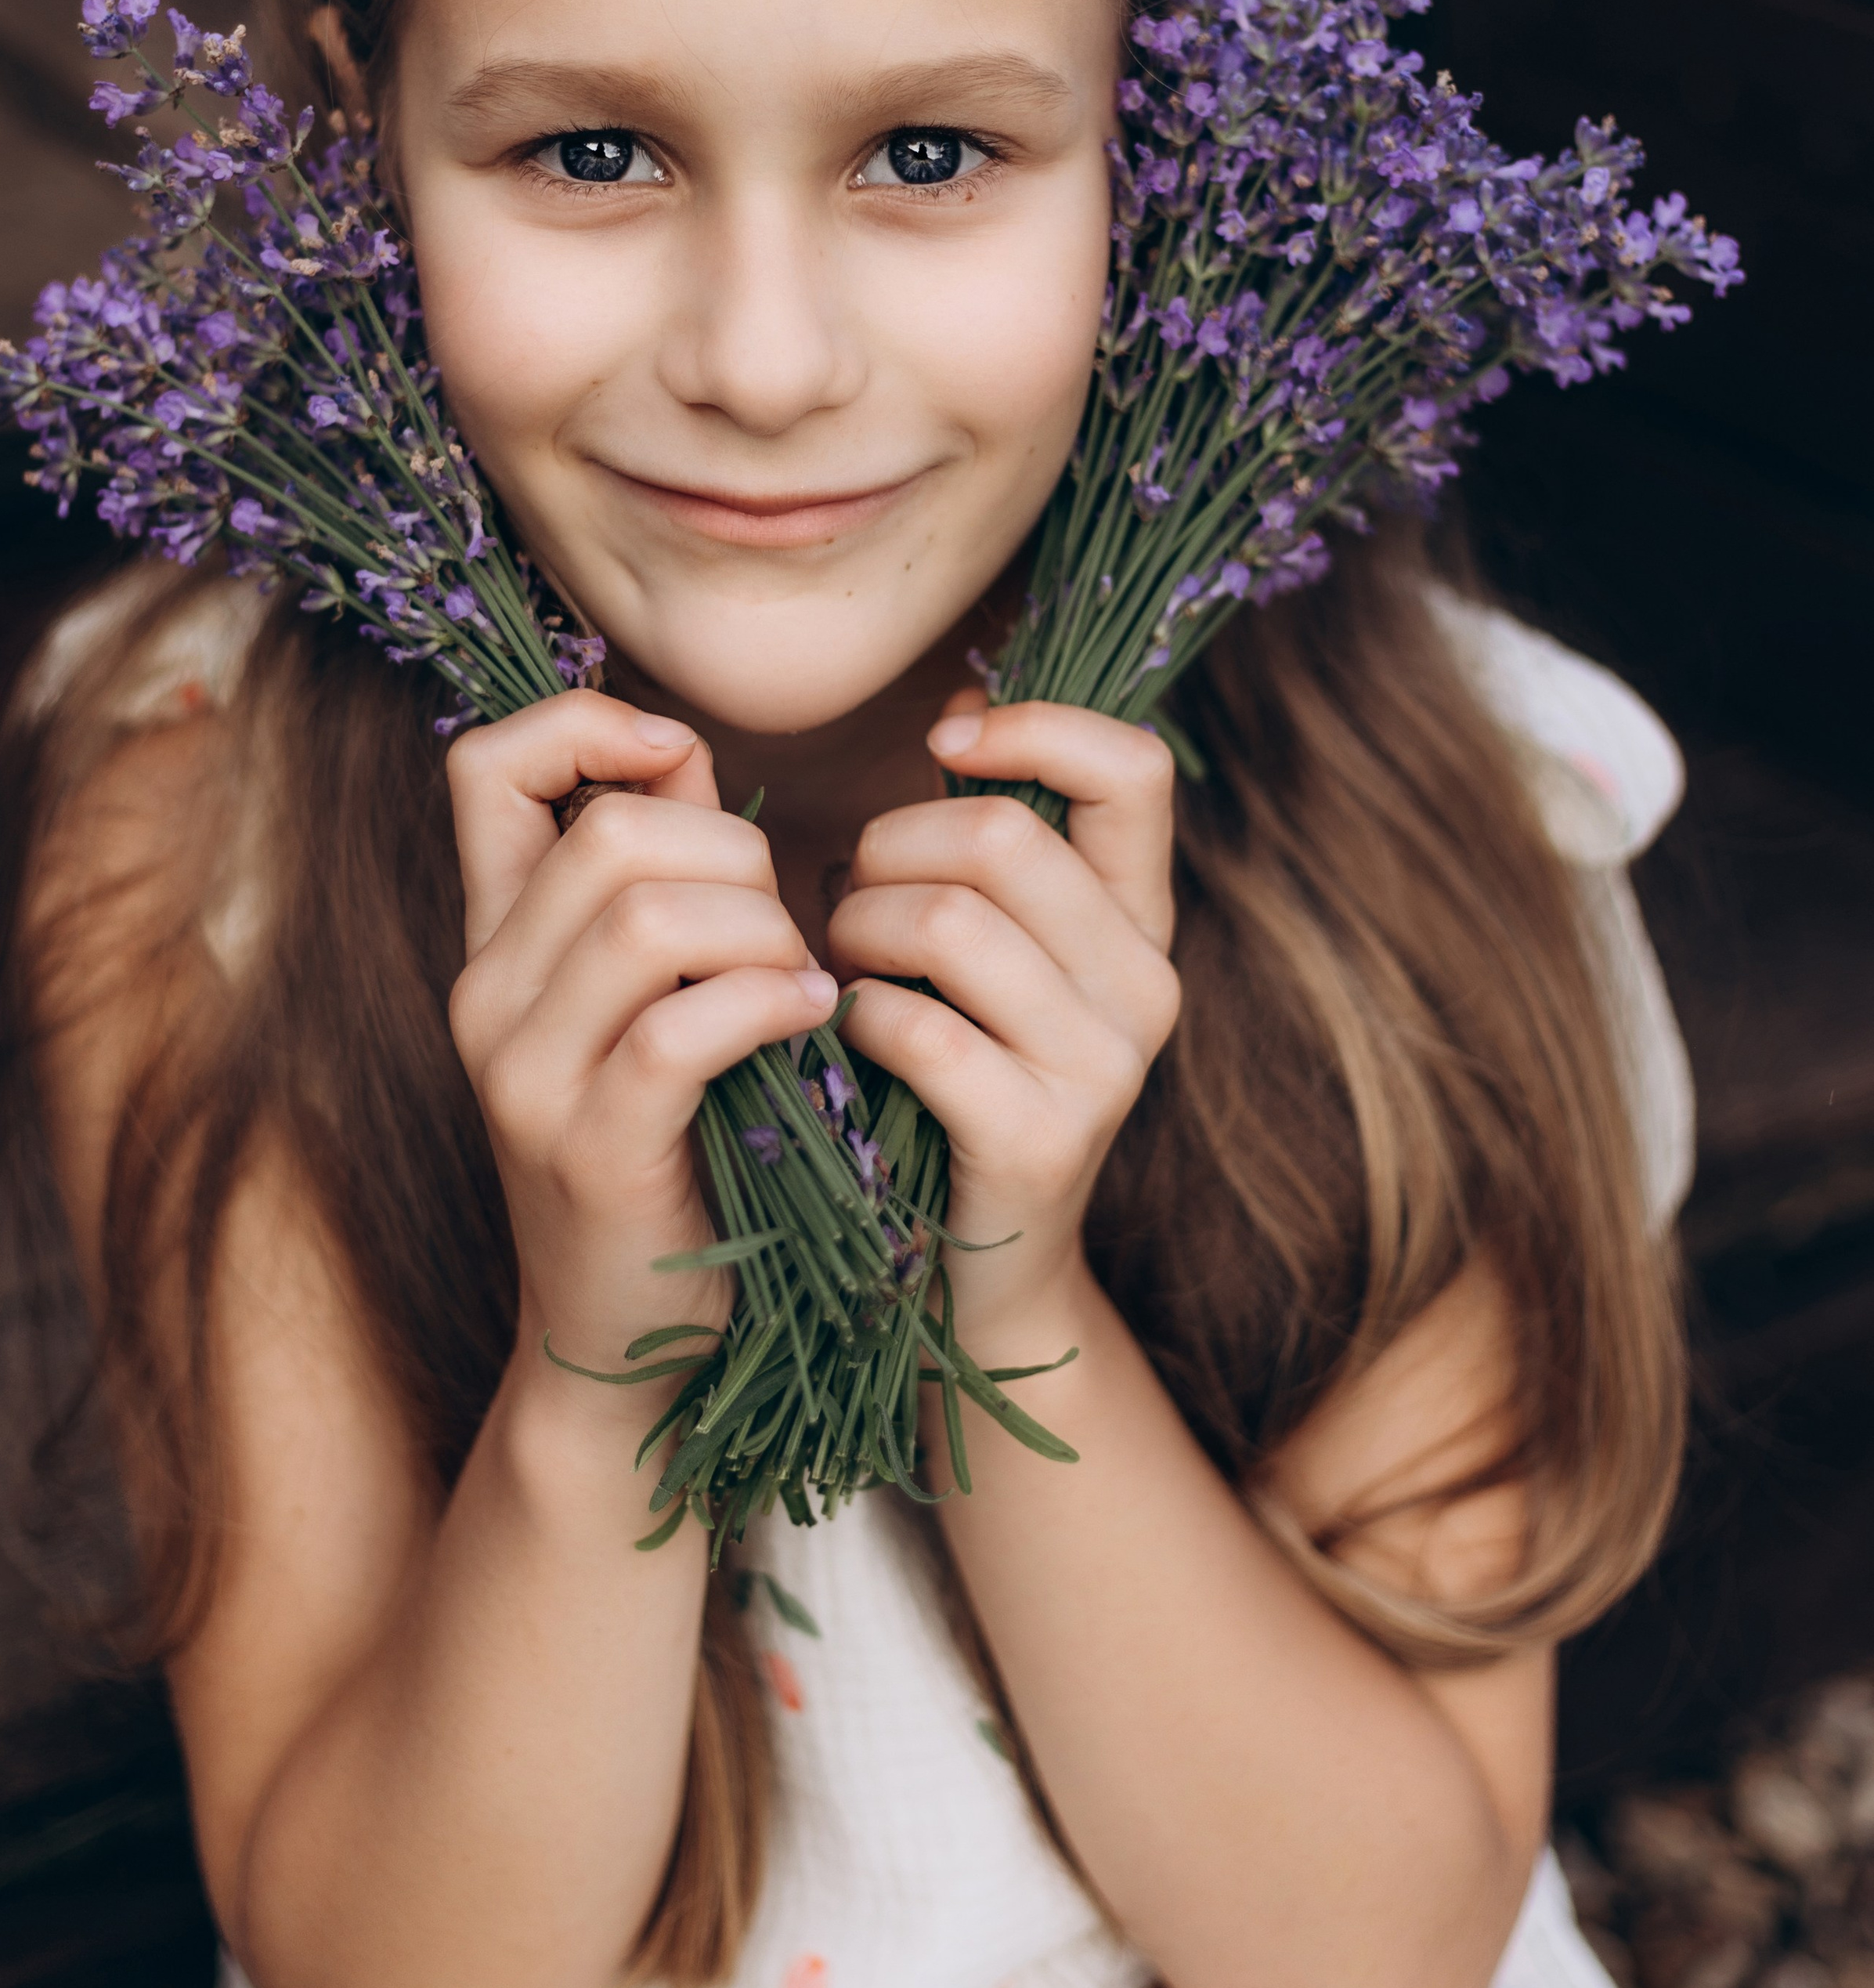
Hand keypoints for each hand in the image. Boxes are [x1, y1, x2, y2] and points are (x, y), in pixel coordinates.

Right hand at [445, 698, 837, 1400]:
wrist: (628, 1347)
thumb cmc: (669, 1150)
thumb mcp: (639, 1001)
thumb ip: (656, 874)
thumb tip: (677, 751)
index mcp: (494, 945)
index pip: (483, 766)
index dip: (584, 726)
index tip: (675, 758)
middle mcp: (486, 998)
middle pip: (608, 831)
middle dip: (732, 851)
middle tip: (784, 927)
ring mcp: (526, 1076)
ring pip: (647, 914)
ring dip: (761, 929)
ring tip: (801, 980)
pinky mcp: (591, 1147)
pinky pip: (682, 1025)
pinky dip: (767, 1003)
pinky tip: (813, 1022)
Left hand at [826, 697, 1180, 1360]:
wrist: (975, 1274)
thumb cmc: (952, 1078)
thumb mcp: (993, 956)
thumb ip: (990, 849)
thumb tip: (958, 713)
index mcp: (1140, 920)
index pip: (1136, 768)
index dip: (1036, 725)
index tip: (943, 743)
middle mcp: (1146, 985)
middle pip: (1002, 837)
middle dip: (887, 851)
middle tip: (848, 905)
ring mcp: (1104, 1069)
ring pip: (949, 921)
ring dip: (856, 931)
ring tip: (840, 969)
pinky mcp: (1041, 1142)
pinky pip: (920, 1029)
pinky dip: (855, 1018)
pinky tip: (842, 1037)